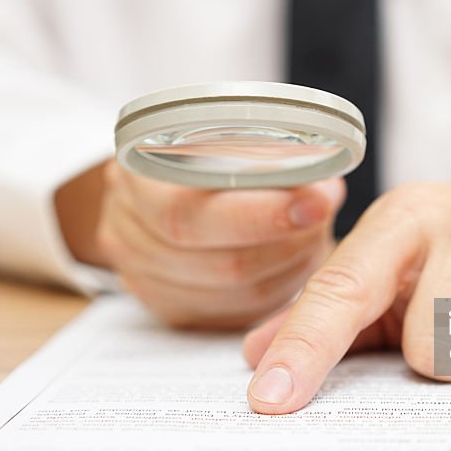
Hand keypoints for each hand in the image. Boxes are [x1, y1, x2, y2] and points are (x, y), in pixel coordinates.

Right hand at [57, 160, 343, 329]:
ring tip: (311, 237)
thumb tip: (322, 190)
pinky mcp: (169, 307)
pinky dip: (273, 291)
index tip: (317, 203)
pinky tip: (290, 264)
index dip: (259, 215)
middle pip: (219, 263)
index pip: (190, 212)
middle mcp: (128, 230)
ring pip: (235, 294)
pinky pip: (233, 314)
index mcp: (135, 176)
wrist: (158, 184)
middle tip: (321, 224)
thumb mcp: (227, 135)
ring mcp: (143, 275)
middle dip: (286, 245)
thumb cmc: (203, 151)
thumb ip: (270, 156)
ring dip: (287, 268)